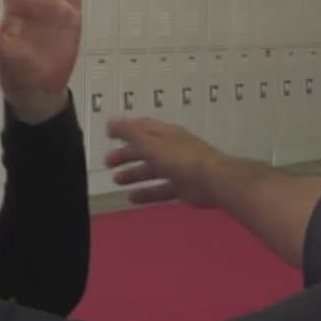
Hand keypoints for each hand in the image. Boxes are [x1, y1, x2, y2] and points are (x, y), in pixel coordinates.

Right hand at [104, 117, 222, 206]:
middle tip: (108, 162)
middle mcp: (171, 149)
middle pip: (145, 149)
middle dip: (126, 154)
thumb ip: (130, 134)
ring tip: (117, 181)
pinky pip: (161, 189)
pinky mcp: (183, 188)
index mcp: (165, 134)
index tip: (109, 134)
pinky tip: (132, 198)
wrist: (212, 180)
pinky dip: (146, 193)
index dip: (125, 129)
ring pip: (152, 170)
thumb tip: (111, 121)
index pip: (142, 127)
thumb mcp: (151, 143)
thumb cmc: (180, 158)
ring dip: (134, 174)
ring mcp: (178, 169)